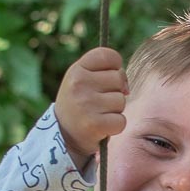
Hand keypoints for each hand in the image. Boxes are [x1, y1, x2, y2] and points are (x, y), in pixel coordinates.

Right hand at [55, 47, 127, 166]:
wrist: (64, 135)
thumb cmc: (81, 103)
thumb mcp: (83, 80)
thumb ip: (105, 72)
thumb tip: (126, 87)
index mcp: (76, 69)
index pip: (108, 56)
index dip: (115, 67)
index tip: (106, 79)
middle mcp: (78, 83)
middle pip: (118, 78)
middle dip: (115, 91)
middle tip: (99, 102)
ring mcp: (85, 104)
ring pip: (121, 100)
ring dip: (115, 110)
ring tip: (99, 114)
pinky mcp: (94, 124)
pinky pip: (121, 121)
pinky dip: (116, 126)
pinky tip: (102, 127)